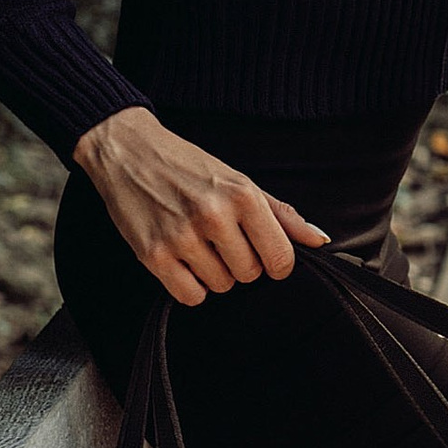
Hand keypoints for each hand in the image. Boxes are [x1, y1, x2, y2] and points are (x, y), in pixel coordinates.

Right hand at [73, 107, 329, 307]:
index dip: (276, 262)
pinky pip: (190, 296)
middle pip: (250, 275)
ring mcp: (182, 237)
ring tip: (199, 244)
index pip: (280, 258)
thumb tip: (319, 240)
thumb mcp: (240, 180)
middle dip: (242, 263)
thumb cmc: (188, 165)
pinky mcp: (154, 255)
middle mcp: (214, 216)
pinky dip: (191, 286)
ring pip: (221, 287)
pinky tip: (184, 261)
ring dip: (214, 273)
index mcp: (242, 195)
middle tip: (222, 240)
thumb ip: (282, 214)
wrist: (129, 152)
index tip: (263, 253)